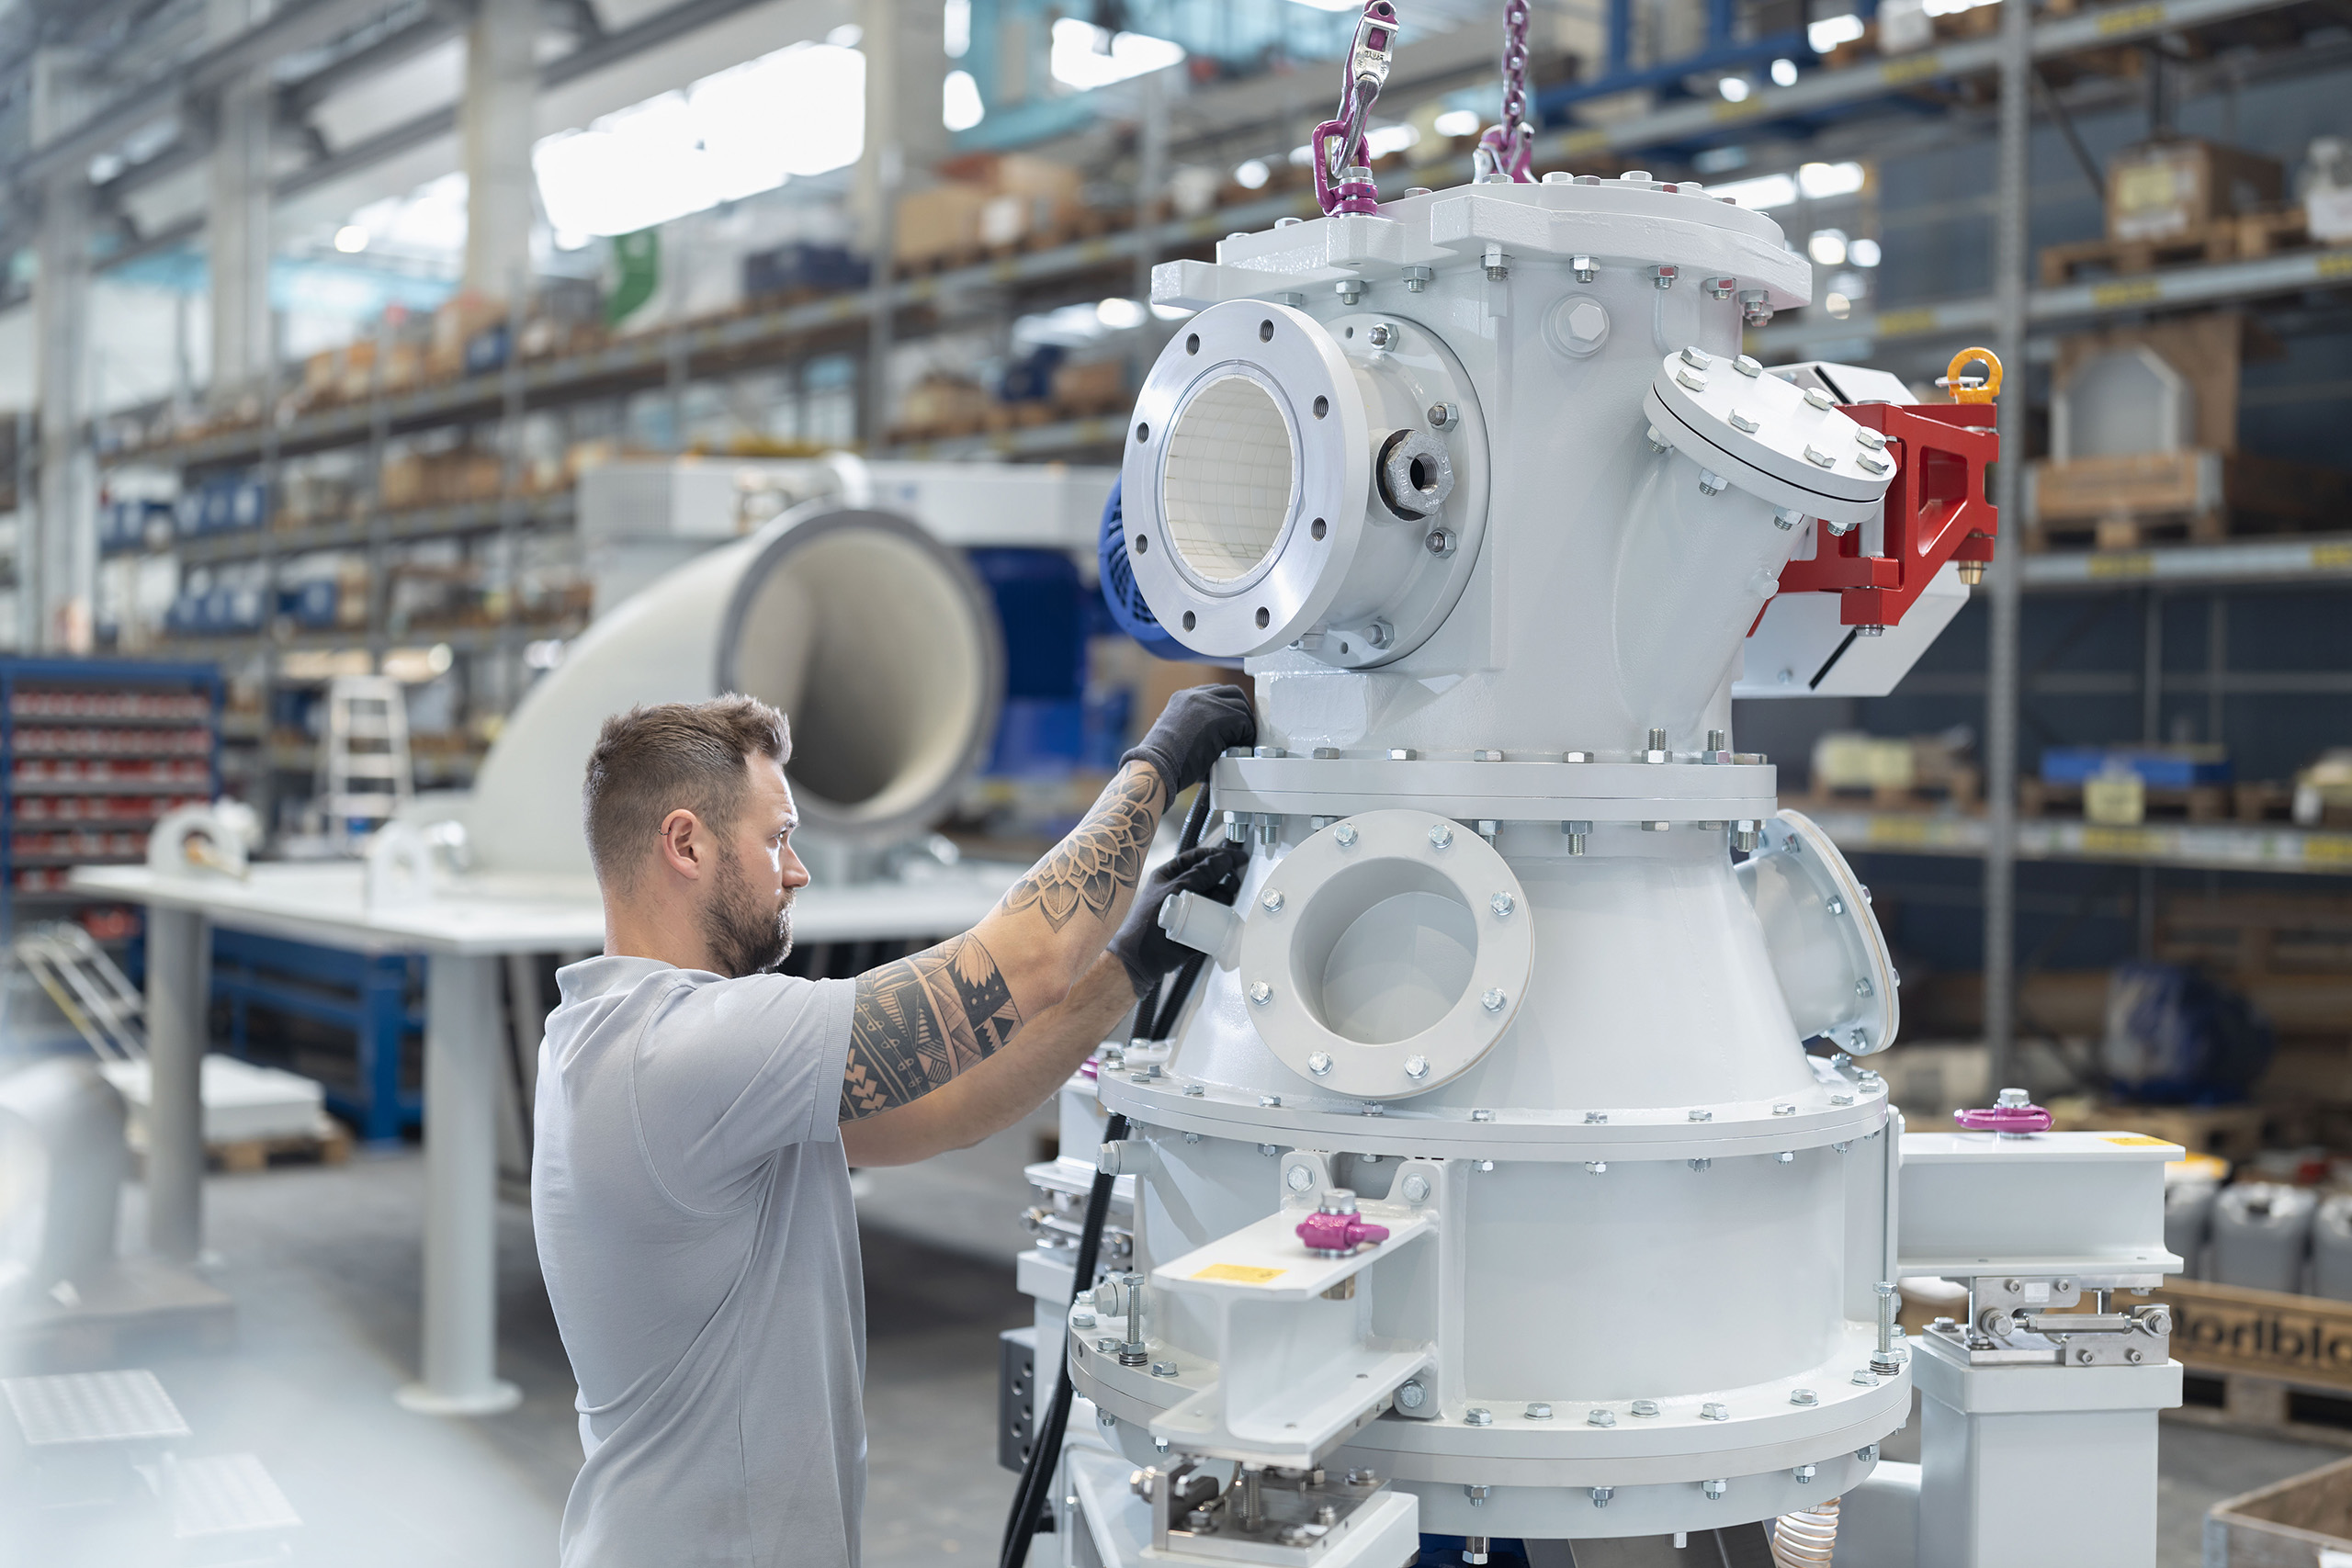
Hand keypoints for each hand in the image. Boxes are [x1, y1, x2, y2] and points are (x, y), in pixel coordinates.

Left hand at [1108, 841, 1247, 997]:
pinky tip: (1221, 916)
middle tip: (1230, 882)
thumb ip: (1200, 874)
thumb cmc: (1147, 924)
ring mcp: (1192, 907)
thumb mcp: (1174, 890)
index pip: (1198, 857)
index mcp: (1170, 875)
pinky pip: (1217, 915)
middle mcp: (1182, 889)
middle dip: (1224, 878)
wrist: (1145, 961)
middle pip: (1212, 876)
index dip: (1219, 854)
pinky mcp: (1200, 924)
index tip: (1237, 857)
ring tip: (1218, 903)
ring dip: (1224, 896)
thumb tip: (1223, 860)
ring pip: (1218, 895)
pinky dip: (1223, 914)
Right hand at [1122, 685, 1256, 797]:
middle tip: (1241, 732)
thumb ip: (1193, 726)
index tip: (1230, 724)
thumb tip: (1213, 737)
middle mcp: (1195, 696)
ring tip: (1241, 742)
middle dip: (1240, 712)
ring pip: (1241, 707)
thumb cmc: (1163, 760)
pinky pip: (1245, 722)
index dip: (1226, 708)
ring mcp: (1208, 704)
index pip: (1215, 692)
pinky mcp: (1220, 717)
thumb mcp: (1175, 734)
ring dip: (1244, 725)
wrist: (1157, 766)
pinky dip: (1246, 736)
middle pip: (1232, 693)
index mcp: (1182, 698)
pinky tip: (1239, 748)